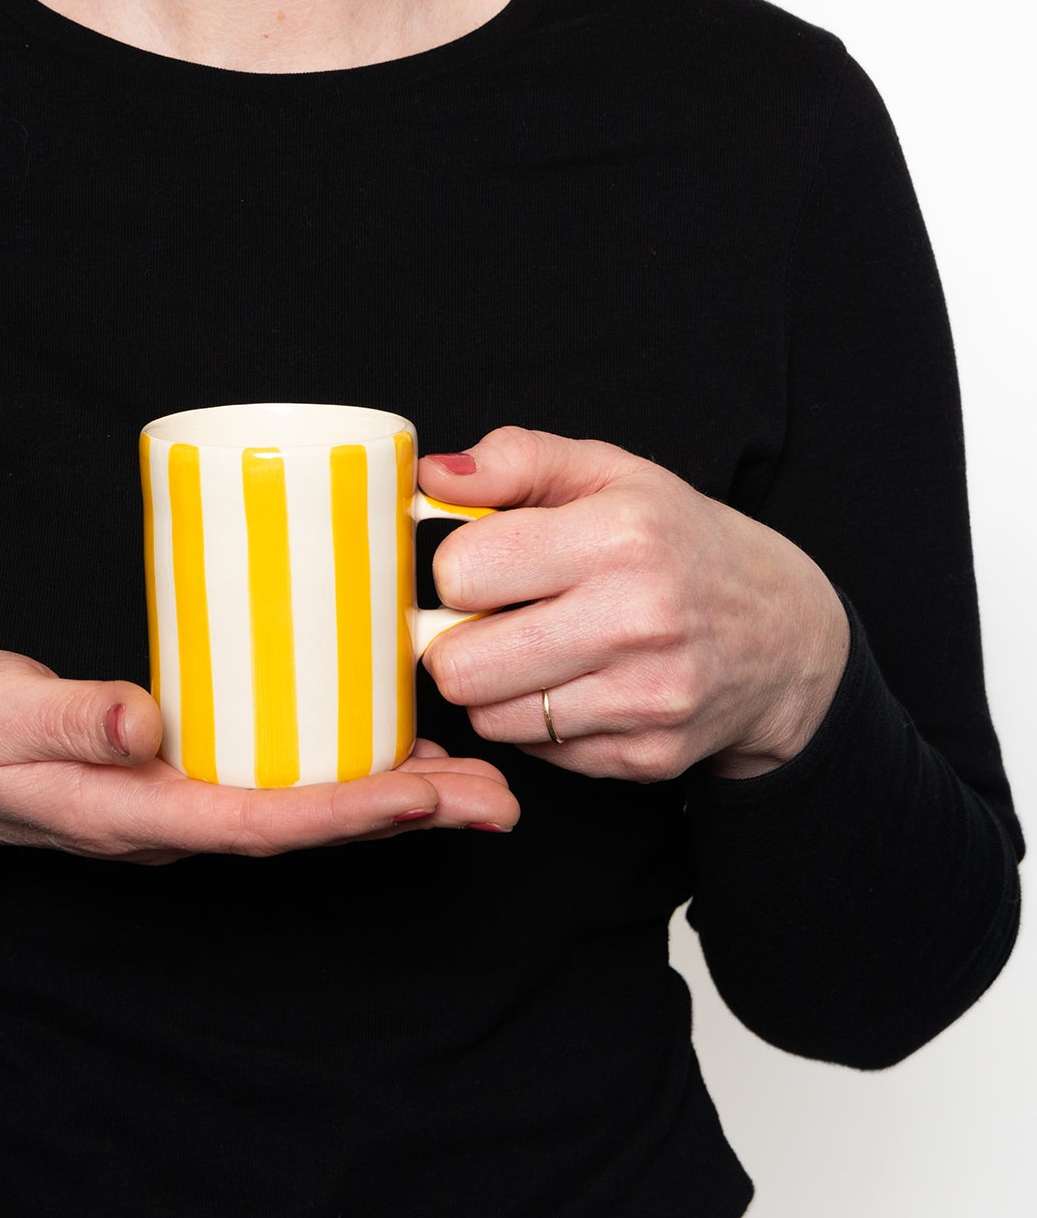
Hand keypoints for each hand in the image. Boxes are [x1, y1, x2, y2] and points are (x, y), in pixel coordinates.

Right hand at [0, 650, 519, 863]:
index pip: (260, 823)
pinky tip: (401, 755)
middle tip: (499, 802)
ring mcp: (189, 806)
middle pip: (310, 829)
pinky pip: (288, 786)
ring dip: (399, 803)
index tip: (425, 790)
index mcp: (138, 816)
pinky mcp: (194, 777)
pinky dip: (354, 775)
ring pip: (310, 811)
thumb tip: (142, 721)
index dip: (346, 808)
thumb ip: (66, 718)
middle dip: (407, 817)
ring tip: (483, 786)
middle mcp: (178, 822)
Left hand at [418, 427, 849, 781]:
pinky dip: (536, 723)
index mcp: (619, 537)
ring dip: (492, 688)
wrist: (787, 637)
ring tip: (530, 653)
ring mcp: (645, 698)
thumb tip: (431, 476)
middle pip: (458, 667)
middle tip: (487, 623)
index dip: (454, 570)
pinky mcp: (647, 756)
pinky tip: (573, 687)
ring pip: (488, 718)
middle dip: (455, 643)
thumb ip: (516, 461)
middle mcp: (636, 621)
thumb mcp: (610, 474)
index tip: (482, 567)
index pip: (460, 573)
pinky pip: (536, 752)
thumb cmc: (681, 544)